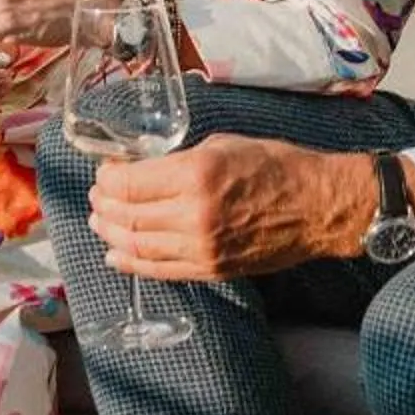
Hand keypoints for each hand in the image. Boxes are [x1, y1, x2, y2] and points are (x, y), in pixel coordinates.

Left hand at [87, 134, 376, 278]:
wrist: (318, 206)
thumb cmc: (277, 166)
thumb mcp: (223, 145)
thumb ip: (180, 160)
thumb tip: (146, 169)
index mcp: (195, 175)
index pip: (130, 183)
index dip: (107, 179)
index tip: (103, 173)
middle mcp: (193, 214)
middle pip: (128, 217)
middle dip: (104, 206)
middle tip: (97, 197)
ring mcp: (201, 247)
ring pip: (138, 246)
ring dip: (111, 235)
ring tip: (100, 223)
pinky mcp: (211, 269)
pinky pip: (161, 270)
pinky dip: (132, 264)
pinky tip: (116, 256)